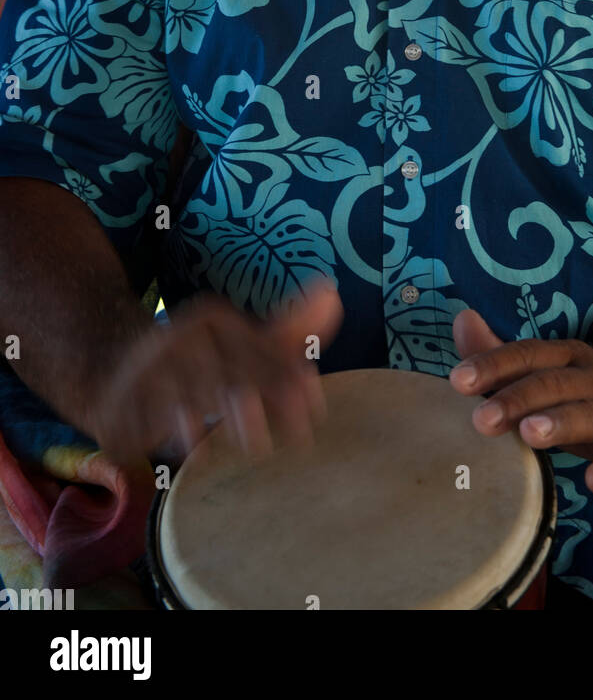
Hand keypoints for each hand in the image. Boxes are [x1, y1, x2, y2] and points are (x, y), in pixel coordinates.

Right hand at [87, 278, 342, 465]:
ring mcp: (147, 368)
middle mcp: (179, 336)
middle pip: (230, 368)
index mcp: (212, 320)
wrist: (110, 375)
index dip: (290, 376)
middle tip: (299, 432)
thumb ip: (287, 333)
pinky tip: (194, 446)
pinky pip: (151, 416)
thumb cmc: (194, 365)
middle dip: (266, 397)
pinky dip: (174, 431)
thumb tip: (332, 296)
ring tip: (257, 442)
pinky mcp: (124, 401)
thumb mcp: (240, 345)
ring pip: (193, 391)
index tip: (316, 410)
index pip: (257, 347)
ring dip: (225, 416)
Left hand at [450, 309, 592, 496]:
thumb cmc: (592, 397)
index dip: (495, 365)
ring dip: (562, 422)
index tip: (458, 381)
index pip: (530, 354)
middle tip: (482, 419)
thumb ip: (505, 357)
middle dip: (518, 398)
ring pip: (592, 415)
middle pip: (556, 383)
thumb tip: (461, 321)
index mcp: (570, 359)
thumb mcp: (552, 374)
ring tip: (530, 435)